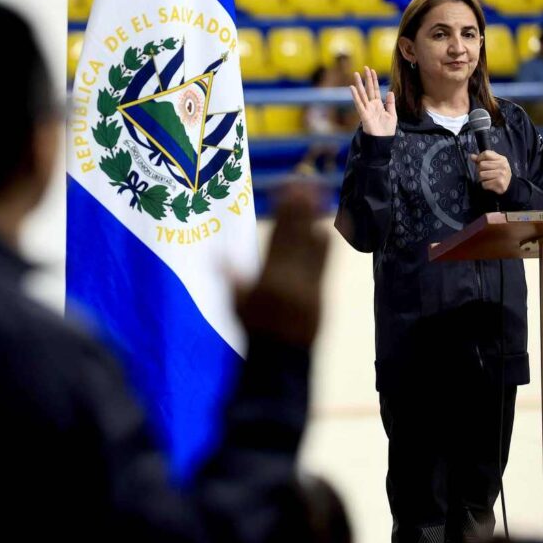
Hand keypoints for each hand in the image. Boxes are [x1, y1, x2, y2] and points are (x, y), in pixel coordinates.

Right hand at [235, 183, 329, 347]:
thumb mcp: (235, 304)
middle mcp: (294, 280)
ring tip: (318, 198)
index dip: (285, 213)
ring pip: (318, 247)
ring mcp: (312, 286)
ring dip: (317, 221)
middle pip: (301, 236)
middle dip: (303, 210)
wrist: (281, 357)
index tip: (287, 190)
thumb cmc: (253, 328)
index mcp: (270, 279)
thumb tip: (215, 253)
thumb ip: (229, 278)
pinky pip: (327, 262)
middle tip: (305, 184)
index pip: (280, 237)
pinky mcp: (324, 292)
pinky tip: (325, 228)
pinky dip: (325, 242)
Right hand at [349, 66, 396, 136]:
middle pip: (368, 89)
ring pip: (362, 94)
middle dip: (366, 78)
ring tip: (355, 74)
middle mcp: (371, 105)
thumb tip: (390, 91)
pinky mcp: (364, 115)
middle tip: (364, 67)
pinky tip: (352, 88)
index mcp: (378, 105)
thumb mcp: (392, 114)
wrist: (382, 140)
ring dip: (359, 83)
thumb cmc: (387, 130)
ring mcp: (366, 109)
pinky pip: (359, 103)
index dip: (374, 80)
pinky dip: (355, 96)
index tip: (372, 70)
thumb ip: (390, 103)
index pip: (375, 89)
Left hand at [470, 150, 511, 194]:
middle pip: (481, 164)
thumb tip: (471, 156)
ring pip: (481, 174)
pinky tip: (490, 184)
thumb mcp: (492, 164)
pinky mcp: (500, 182)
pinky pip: (484, 183)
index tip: (479, 162)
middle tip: (486, 174)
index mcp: (501, 159)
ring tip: (488, 179)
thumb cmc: (497, 174)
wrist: (506, 187)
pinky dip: (485, 185)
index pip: (486, 153)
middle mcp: (503, 165)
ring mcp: (502, 174)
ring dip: (482, 179)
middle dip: (480, 170)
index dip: (480, 158)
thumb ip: (481, 160)